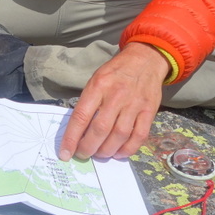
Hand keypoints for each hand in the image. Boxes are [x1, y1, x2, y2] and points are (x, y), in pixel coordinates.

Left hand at [58, 42, 169, 161]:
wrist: (145, 60)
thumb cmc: (115, 72)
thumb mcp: (96, 80)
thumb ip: (88, 102)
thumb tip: (77, 131)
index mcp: (99, 86)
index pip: (81, 116)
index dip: (72, 138)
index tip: (65, 153)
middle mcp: (116, 96)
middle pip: (100, 129)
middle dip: (88, 148)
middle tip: (82, 154)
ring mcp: (135, 104)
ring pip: (119, 136)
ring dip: (106, 151)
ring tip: (98, 154)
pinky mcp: (149, 111)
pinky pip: (139, 136)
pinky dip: (127, 149)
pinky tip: (118, 153)